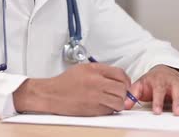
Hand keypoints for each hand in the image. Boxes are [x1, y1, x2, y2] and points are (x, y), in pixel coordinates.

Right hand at [13, 63, 130, 115]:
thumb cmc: (66, 82)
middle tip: (120, 92)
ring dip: (119, 102)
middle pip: (122, 88)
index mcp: (95, 71)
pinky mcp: (93, 110)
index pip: (120, 74)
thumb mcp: (84, 68)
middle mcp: (97, 83)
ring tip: (113, 100)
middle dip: (124, 91)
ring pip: (119, 102)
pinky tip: (104, 105)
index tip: (125, 83)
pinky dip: (110, 109)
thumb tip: (116, 76)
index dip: (125, 79)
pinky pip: (110, 111)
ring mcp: (96, 98)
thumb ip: (101, 70)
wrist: (52, 94)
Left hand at [124, 65, 178, 115]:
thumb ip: (133, 94)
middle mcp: (171, 81)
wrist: (162, 70)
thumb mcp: (140, 84)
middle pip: (176, 90)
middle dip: (178, 102)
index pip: (158, 90)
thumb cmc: (151, 80)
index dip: (158, 101)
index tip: (157, 111)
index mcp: (158, 80)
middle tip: (178, 113)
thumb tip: (125, 105)